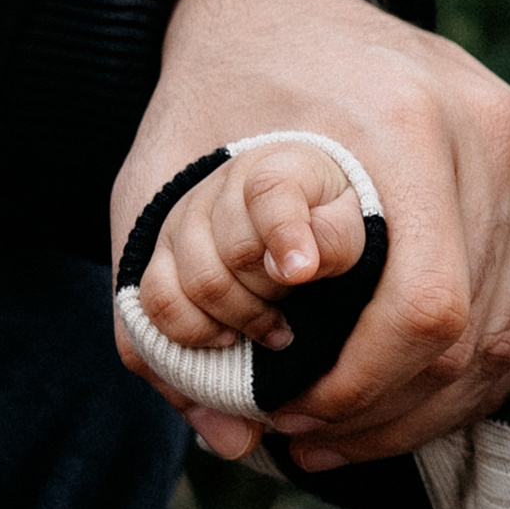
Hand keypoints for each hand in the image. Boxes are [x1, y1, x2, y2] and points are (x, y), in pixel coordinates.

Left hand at [110, 0, 509, 470]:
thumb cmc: (221, 96)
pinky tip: (409, 393)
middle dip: (391, 412)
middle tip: (309, 438)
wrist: (282, 3)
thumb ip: (167, 317)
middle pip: (476, 336)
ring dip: (434, 405)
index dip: (366, 390)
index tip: (293, 416)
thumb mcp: (162, 186)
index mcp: (407, 124)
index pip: (426, 309)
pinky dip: (476, 369)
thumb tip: (230, 437)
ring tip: (349, 430)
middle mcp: (494, 134)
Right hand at [130, 137, 367, 356]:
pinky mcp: (160, 256)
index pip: (270, 193)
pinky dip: (190, 332)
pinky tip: (227, 339)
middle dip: (273, 293)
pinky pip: (157, 302)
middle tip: (296, 307)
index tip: (302, 273)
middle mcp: (219, 189)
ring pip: (195, 284)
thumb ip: (336, 238)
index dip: (285, 235)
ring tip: (273, 330)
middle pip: (235, 253)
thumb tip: (296, 269)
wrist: (295, 209)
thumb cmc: (328, 220)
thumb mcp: (352, 220)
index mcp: (274, 169)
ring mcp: (182, 222)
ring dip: (238, 319)